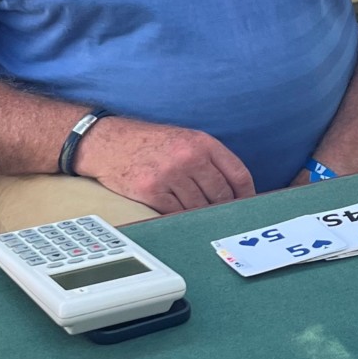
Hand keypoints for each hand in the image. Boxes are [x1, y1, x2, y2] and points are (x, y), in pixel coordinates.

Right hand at [74, 117, 254, 212]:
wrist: (108, 142)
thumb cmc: (149, 143)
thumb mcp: (184, 139)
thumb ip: (209, 159)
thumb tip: (235, 189)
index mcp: (202, 143)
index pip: (238, 174)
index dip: (247, 194)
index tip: (249, 206)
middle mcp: (189, 158)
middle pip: (221, 195)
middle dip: (225, 209)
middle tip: (225, 218)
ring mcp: (171, 175)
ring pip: (200, 208)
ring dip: (202, 215)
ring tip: (201, 218)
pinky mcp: (152, 191)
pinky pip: (177, 214)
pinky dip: (181, 217)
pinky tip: (180, 215)